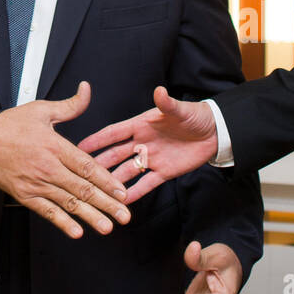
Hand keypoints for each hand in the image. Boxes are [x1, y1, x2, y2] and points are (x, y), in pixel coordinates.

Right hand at [0, 81, 130, 237]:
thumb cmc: (9, 125)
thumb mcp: (42, 109)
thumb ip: (70, 105)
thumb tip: (86, 90)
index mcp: (55, 146)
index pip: (86, 166)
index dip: (107, 181)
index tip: (122, 192)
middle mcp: (48, 167)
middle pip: (83, 188)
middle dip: (106, 203)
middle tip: (124, 215)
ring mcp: (36, 183)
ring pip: (68, 203)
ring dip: (90, 217)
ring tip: (107, 227)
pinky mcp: (24, 195)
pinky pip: (46, 211)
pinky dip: (62, 222)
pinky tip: (76, 232)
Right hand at [77, 85, 217, 204]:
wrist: (215, 133)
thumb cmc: (196, 116)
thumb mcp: (181, 110)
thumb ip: (167, 103)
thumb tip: (159, 90)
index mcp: (141, 125)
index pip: (114, 133)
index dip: (96, 139)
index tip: (78, 146)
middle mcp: (142, 142)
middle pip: (115, 155)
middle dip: (98, 164)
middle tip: (79, 175)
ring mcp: (151, 158)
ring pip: (127, 172)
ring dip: (113, 182)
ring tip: (97, 193)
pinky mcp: (164, 172)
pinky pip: (146, 184)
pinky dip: (135, 193)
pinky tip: (122, 203)